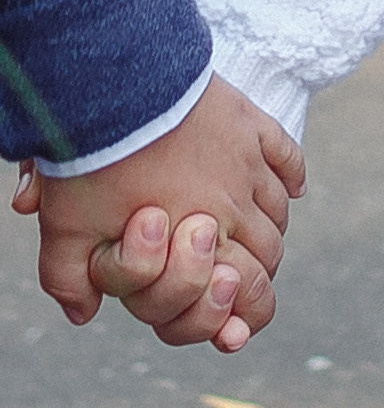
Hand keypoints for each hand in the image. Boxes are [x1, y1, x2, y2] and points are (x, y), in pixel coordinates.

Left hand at [17, 76, 305, 352]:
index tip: (230, 321)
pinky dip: (294, 175)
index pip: (251, 296)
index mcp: (201, 242)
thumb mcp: (66, 232)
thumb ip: (71, 282)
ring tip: (245, 233)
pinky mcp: (250, 122)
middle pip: (270, 255)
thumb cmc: (92, 162)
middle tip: (229, 274)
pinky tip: (294, 187)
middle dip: (255, 275)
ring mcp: (248, 161)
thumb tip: (84, 313)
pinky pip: (288, 154)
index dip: (246, 315)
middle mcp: (236, 205)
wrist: (117, 86)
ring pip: (279, 211)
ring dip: (269, 230)